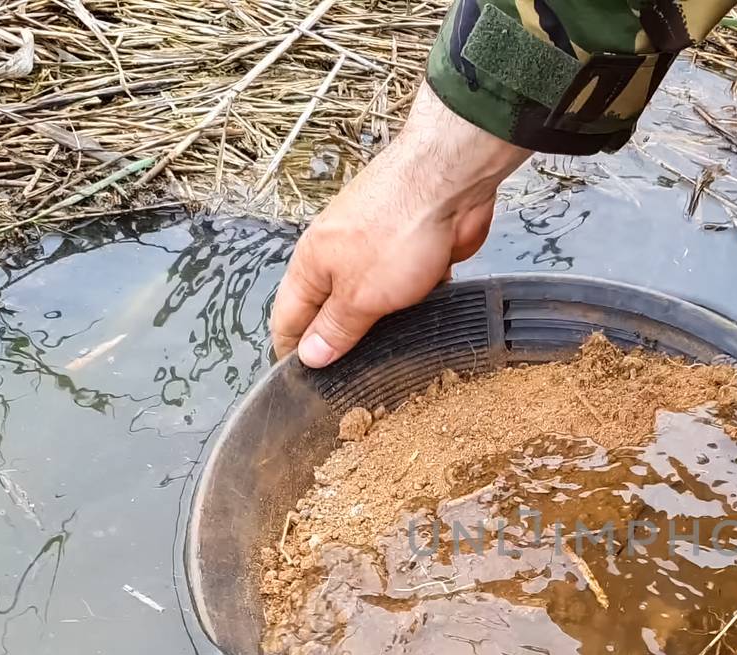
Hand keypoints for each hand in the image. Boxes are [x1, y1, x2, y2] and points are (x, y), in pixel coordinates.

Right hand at [271, 85, 532, 366]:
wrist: (449, 183)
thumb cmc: (396, 229)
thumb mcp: (360, 295)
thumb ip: (336, 328)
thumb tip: (309, 357)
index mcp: (310, 267)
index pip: (287, 321)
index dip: (293, 355)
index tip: (302, 388)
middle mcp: (337, 259)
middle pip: (329, 314)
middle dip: (341, 347)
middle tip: (355, 387)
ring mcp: (376, 254)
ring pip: (371, 305)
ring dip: (383, 330)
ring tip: (392, 364)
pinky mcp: (412, 253)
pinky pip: (406, 292)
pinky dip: (413, 309)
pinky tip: (425, 328)